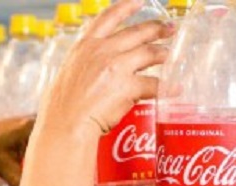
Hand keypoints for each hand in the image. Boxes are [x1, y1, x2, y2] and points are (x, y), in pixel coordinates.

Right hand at [40, 0, 173, 141]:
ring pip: (149, 53)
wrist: (65, 124)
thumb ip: (83, 68)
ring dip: (163, 54)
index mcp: (85, 46)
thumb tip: (88, 75)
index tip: (140, 1)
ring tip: (172, 56)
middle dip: (157, 28)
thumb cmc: (61, 108)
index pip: (108, 17)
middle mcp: (102, 50)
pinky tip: (175, 89)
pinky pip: (154, 84)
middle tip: (169, 29)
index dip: (126, 7)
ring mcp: (116, 66)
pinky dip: (167, 87)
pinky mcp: (128, 86)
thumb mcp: (67, 75)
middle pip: (137, 33)